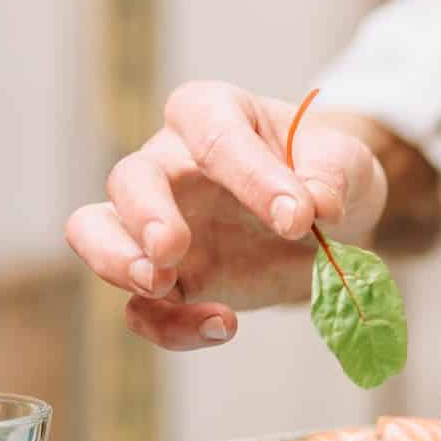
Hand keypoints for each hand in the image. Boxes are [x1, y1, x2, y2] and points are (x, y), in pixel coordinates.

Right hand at [64, 81, 387, 349]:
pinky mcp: (167, 279)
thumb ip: (332, 175)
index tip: (297, 218)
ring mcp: (156, 223)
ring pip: (94, 233)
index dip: (249, 174)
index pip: (212, 132)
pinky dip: (169, 325)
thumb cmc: (323, 171)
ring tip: (160, 286)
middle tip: (173, 249)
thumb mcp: (346, 162)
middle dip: (143, 214)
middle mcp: (170, 164)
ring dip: (116, 261)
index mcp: (213, 114)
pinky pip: (141, 306)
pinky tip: (221, 326)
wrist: (327, 222)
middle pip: (128, 179)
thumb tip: (316, 204)